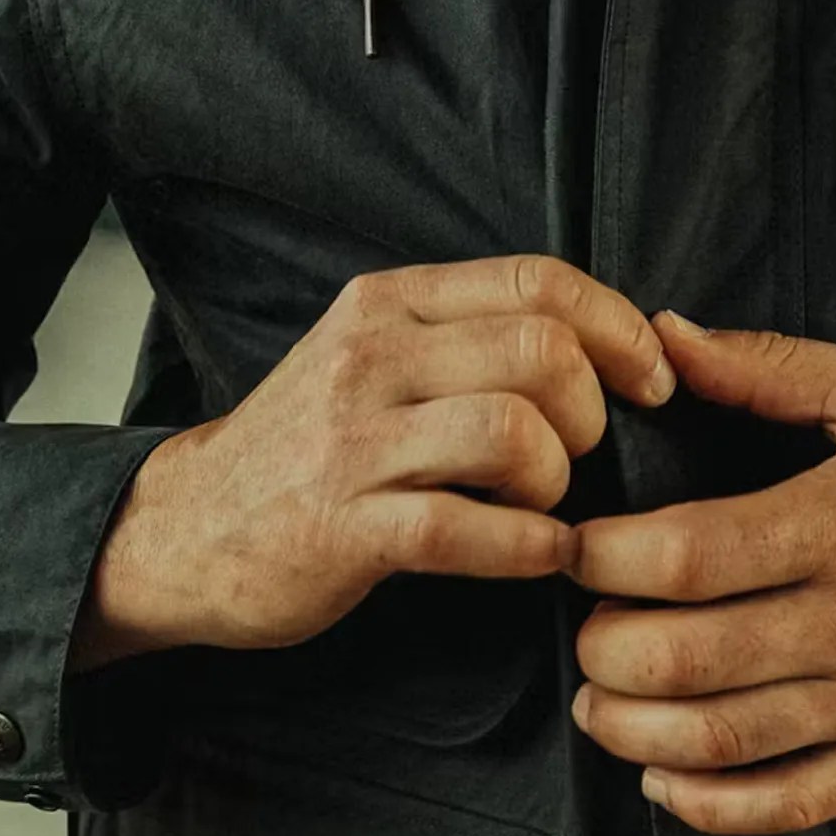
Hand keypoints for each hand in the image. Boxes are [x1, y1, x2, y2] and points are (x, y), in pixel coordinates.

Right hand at [70, 256, 673, 668]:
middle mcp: (371, 356)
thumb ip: (471, 336)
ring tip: (543, 505)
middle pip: (543, 353)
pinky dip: (525, 547)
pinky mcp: (340, 526)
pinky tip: (536, 555)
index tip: (653, 382)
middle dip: (591, 414)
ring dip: (557, 481)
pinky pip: (464, 529)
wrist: (182, 531)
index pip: (539, 281)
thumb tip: (608, 341)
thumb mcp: (377, 358)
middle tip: (578, 458)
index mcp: (392, 303)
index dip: (621, 329)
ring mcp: (352, 441)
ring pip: (513, 432)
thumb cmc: (310, 449)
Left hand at [567, 314, 835, 834]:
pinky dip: (710, 806)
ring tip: (601, 703)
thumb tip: (664, 336)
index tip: (575, 549)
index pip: (686, 554)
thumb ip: (769, 366)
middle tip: (583, 629)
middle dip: (604, 649)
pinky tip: (664, 781)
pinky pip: (788, 802)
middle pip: (686, 656)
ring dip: (633, 731)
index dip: (605, 560)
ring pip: (722, 737)